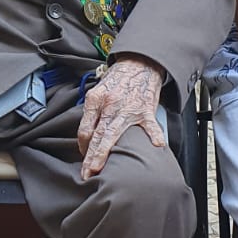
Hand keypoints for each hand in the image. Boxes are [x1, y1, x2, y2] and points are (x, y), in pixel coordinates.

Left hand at [77, 55, 166, 178]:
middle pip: (95, 136)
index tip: (83, 158)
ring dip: (104, 154)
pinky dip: (154, 136)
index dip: (82, 147)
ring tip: (99, 170)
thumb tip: (87, 135)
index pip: (84, 129)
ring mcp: (128, 108)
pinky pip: (149, 126)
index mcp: (95, 100)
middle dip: (89, 158)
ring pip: (113, 135)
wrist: (139, 63)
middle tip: (86, 175)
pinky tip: (156, 146)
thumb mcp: (98, 91)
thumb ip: (92, 112)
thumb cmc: (119, 79)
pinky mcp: (145, 110)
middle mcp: (109, 105)